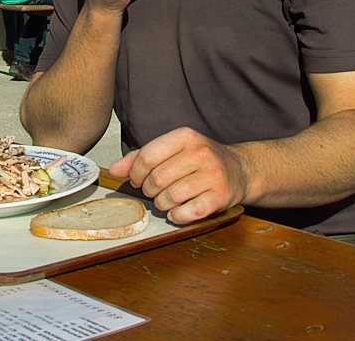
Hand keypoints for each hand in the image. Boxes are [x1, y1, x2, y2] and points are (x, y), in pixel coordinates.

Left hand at [108, 127, 248, 224]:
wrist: (240, 170)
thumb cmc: (201, 161)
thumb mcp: (173, 150)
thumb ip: (141, 158)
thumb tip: (114, 170)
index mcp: (186, 136)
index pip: (148, 156)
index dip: (136, 172)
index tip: (137, 180)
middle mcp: (201, 153)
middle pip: (157, 179)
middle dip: (149, 190)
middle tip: (153, 192)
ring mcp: (213, 175)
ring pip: (170, 197)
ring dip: (162, 205)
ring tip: (166, 201)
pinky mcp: (220, 197)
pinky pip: (188, 213)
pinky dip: (177, 216)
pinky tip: (178, 211)